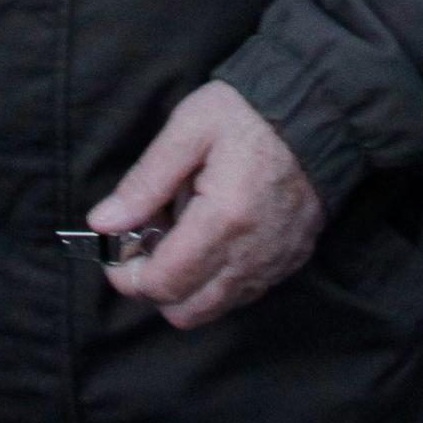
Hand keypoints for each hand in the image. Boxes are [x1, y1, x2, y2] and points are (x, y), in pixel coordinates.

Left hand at [87, 82, 325, 328]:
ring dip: (185, 285)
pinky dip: (216, 279)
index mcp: (224, 220)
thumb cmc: (248, 113)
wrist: (319, 112)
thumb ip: (144, 182)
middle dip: (153, 287)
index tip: (114, 253)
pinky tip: (208, 237)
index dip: (128, 278)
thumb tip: (103, 222)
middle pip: (187, 311)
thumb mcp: (188, 130)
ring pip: (215, 308)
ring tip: (177, 235)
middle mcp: (253, 255)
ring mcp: (276, 264)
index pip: (165, 284)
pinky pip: (243, 293)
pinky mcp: (291, 262)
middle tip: (143, 244)